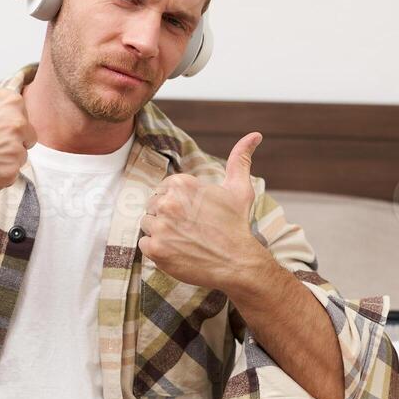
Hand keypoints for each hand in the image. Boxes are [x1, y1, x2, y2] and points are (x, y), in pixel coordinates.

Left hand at [138, 132, 269, 291]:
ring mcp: (160, 227)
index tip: (192, 214)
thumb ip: (240, 159)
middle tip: (189, 228)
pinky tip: (177, 250)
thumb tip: (255, 135)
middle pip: (153, 206)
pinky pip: (143, 244)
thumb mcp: (240, 188)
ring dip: (161, 232)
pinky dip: (157, 249)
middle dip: (167, 216)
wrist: (237, 263)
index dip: (177, 203)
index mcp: (182, 184)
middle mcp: (168, 203)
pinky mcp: (155, 249)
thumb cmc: (237, 225)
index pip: (163, 190)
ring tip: (183, 239)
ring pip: (148, 224)